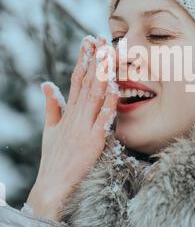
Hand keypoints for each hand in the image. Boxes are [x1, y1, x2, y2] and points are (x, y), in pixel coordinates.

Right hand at [27, 36, 118, 220]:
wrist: (52, 186)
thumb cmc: (53, 159)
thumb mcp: (50, 129)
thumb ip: (51, 106)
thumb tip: (47, 84)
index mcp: (68, 113)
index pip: (76, 80)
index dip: (83, 60)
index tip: (89, 43)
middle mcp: (76, 116)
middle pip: (87, 83)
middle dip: (95, 60)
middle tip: (102, 39)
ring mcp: (84, 128)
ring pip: (95, 96)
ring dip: (102, 75)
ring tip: (108, 55)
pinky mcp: (93, 141)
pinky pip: (103, 120)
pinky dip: (109, 104)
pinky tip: (116, 88)